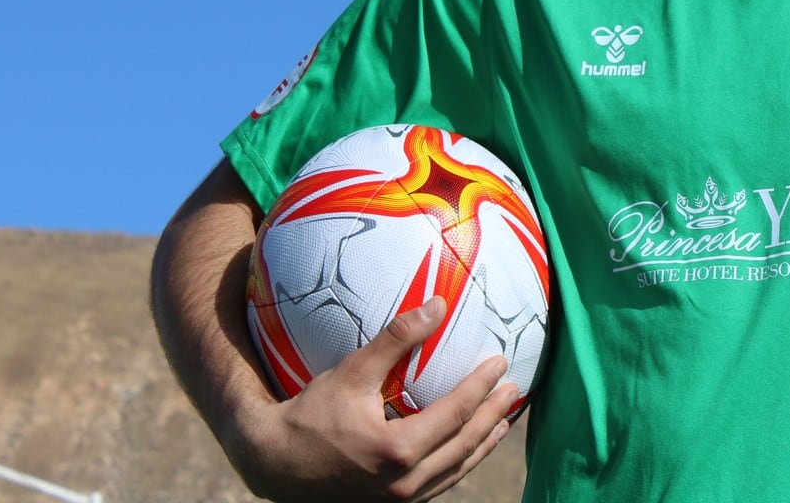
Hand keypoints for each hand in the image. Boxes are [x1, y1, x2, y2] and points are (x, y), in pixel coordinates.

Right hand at [228, 298, 520, 501]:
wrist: (275, 464)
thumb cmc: (310, 414)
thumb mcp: (351, 372)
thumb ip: (395, 339)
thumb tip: (437, 306)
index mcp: (399, 451)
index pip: (456, 413)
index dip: (481, 387)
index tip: (500, 363)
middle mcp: (405, 483)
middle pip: (465, 445)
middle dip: (493, 415)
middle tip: (514, 390)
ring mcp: (400, 499)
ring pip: (456, 471)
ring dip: (482, 444)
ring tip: (502, 421)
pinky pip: (438, 483)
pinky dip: (459, 462)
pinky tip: (466, 447)